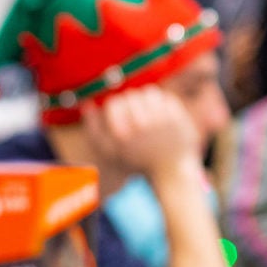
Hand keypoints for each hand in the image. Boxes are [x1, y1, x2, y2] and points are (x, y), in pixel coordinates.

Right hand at [81, 85, 200, 185]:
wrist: (170, 172)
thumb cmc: (138, 162)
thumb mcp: (110, 153)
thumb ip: (94, 130)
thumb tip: (87, 105)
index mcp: (123, 135)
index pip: (114, 104)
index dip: (116, 107)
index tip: (121, 114)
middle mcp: (142, 127)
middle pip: (131, 96)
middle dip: (131, 102)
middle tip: (134, 111)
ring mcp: (162, 123)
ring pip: (149, 93)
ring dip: (146, 98)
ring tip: (146, 108)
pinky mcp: (179, 120)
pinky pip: (166, 98)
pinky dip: (162, 102)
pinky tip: (160, 112)